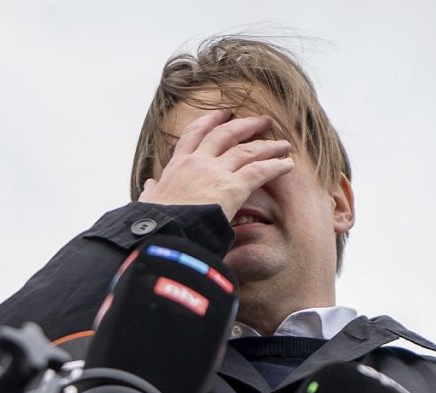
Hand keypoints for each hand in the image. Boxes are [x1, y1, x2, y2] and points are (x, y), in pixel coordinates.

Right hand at [139, 109, 294, 220]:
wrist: (163, 236)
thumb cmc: (154, 225)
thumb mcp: (148, 202)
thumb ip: (151, 191)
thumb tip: (150, 184)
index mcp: (177, 165)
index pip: (194, 134)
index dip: (210, 121)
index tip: (223, 114)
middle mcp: (197, 162)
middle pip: (226, 134)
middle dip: (246, 125)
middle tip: (262, 121)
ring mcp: (215, 173)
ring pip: (247, 150)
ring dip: (268, 146)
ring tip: (283, 144)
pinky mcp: (232, 188)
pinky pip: (259, 171)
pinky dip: (276, 166)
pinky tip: (287, 164)